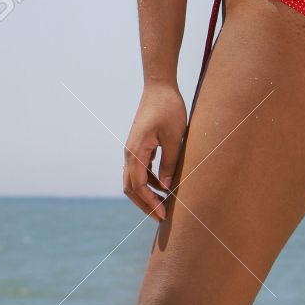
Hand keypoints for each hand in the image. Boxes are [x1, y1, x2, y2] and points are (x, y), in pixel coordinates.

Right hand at [123, 81, 186, 220]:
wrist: (159, 86)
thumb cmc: (168, 108)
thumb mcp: (174, 136)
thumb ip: (169, 162)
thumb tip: (167, 187)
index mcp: (135, 151)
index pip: (138, 186)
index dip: (150, 203)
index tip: (163, 215)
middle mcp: (129, 153)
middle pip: (131, 188)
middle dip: (145, 205)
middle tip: (162, 218)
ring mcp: (132, 150)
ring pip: (133, 181)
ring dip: (146, 195)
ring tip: (164, 206)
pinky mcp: (139, 146)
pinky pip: (139, 171)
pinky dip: (149, 183)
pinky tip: (164, 188)